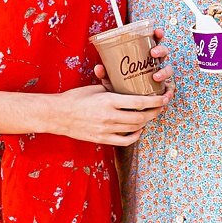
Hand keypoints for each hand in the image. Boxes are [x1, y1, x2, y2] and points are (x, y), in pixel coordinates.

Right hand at [49, 84, 174, 146]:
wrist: (58, 115)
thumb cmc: (76, 98)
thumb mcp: (95, 88)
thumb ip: (111, 87)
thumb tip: (127, 81)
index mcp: (109, 100)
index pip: (139, 102)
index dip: (154, 101)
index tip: (163, 97)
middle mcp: (110, 116)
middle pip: (140, 117)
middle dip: (154, 112)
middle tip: (160, 106)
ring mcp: (106, 130)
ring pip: (134, 128)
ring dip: (146, 122)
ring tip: (150, 115)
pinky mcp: (102, 139)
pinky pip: (125, 140)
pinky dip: (135, 135)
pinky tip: (138, 129)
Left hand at [94, 27, 174, 89]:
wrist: (124, 105)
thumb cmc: (119, 86)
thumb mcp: (111, 79)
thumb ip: (106, 73)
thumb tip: (99, 67)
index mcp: (144, 56)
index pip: (153, 41)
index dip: (158, 35)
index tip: (157, 32)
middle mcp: (154, 64)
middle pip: (164, 52)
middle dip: (161, 50)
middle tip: (152, 53)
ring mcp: (160, 76)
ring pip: (169, 69)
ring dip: (164, 71)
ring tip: (155, 76)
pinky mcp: (162, 90)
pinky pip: (170, 89)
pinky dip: (169, 92)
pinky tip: (165, 95)